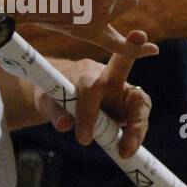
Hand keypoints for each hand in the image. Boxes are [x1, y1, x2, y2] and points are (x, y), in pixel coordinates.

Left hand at [36, 31, 153, 158]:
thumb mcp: (47, 101)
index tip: (83, 138)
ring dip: (138, 123)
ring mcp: (122, 91)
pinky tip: (129, 150)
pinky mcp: (131, 106)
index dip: (88, 112)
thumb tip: (64, 124)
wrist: (65, 92)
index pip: (89, 89)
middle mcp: (107, 77)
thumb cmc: (55, 94)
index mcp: (84, 74)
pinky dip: (137, 134)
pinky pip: (139, 119)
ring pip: (139, 100)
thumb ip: (54, 110)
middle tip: (140, 36)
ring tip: (129, 147)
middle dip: (132, 49)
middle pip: (122, 66)